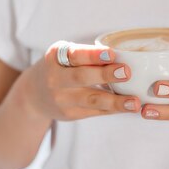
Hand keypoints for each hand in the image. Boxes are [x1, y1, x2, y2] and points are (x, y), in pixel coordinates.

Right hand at [23, 41, 142, 120]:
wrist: (34, 95)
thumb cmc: (58, 67)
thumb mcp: (64, 54)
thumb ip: (86, 55)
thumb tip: (122, 55)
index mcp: (55, 57)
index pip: (75, 55)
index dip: (93, 55)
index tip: (112, 53)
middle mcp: (55, 79)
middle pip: (81, 77)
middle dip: (105, 75)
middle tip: (126, 72)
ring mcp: (62, 99)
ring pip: (91, 99)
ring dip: (115, 101)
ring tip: (134, 102)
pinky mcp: (70, 114)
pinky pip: (96, 111)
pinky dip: (113, 109)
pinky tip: (128, 107)